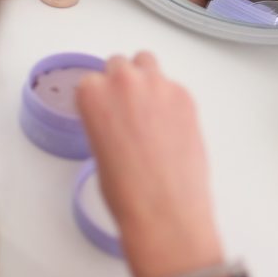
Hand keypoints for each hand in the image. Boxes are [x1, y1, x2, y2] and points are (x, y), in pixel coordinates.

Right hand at [76, 52, 220, 276]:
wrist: (164, 212)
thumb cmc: (127, 192)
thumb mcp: (99, 151)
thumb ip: (104, 121)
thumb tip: (118, 118)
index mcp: (93, 95)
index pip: (91, 80)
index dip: (99, 98)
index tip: (105, 111)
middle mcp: (124, 82)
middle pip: (119, 64)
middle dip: (122, 84)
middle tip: (128, 111)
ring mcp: (158, 86)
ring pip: (148, 64)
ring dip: (146, 80)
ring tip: (150, 110)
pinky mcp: (186, 97)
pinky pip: (173, 86)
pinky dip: (171, 99)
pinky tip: (171, 127)